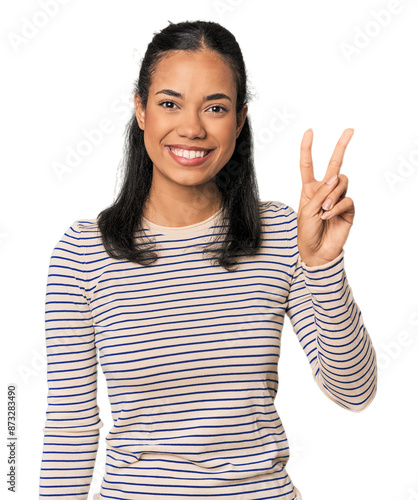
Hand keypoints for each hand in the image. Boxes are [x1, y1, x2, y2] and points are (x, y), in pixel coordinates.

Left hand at [297, 128, 354, 266]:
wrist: (316, 251)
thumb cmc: (306, 232)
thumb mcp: (306, 211)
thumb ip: (319, 193)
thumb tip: (335, 178)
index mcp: (309, 189)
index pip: (308, 165)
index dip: (307, 148)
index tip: (309, 131)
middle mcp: (325, 190)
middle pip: (335, 164)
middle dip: (341, 146)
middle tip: (349, 130)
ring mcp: (338, 199)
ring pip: (342, 182)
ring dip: (332, 194)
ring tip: (323, 210)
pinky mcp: (348, 209)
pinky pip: (347, 199)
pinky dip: (337, 207)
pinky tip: (328, 216)